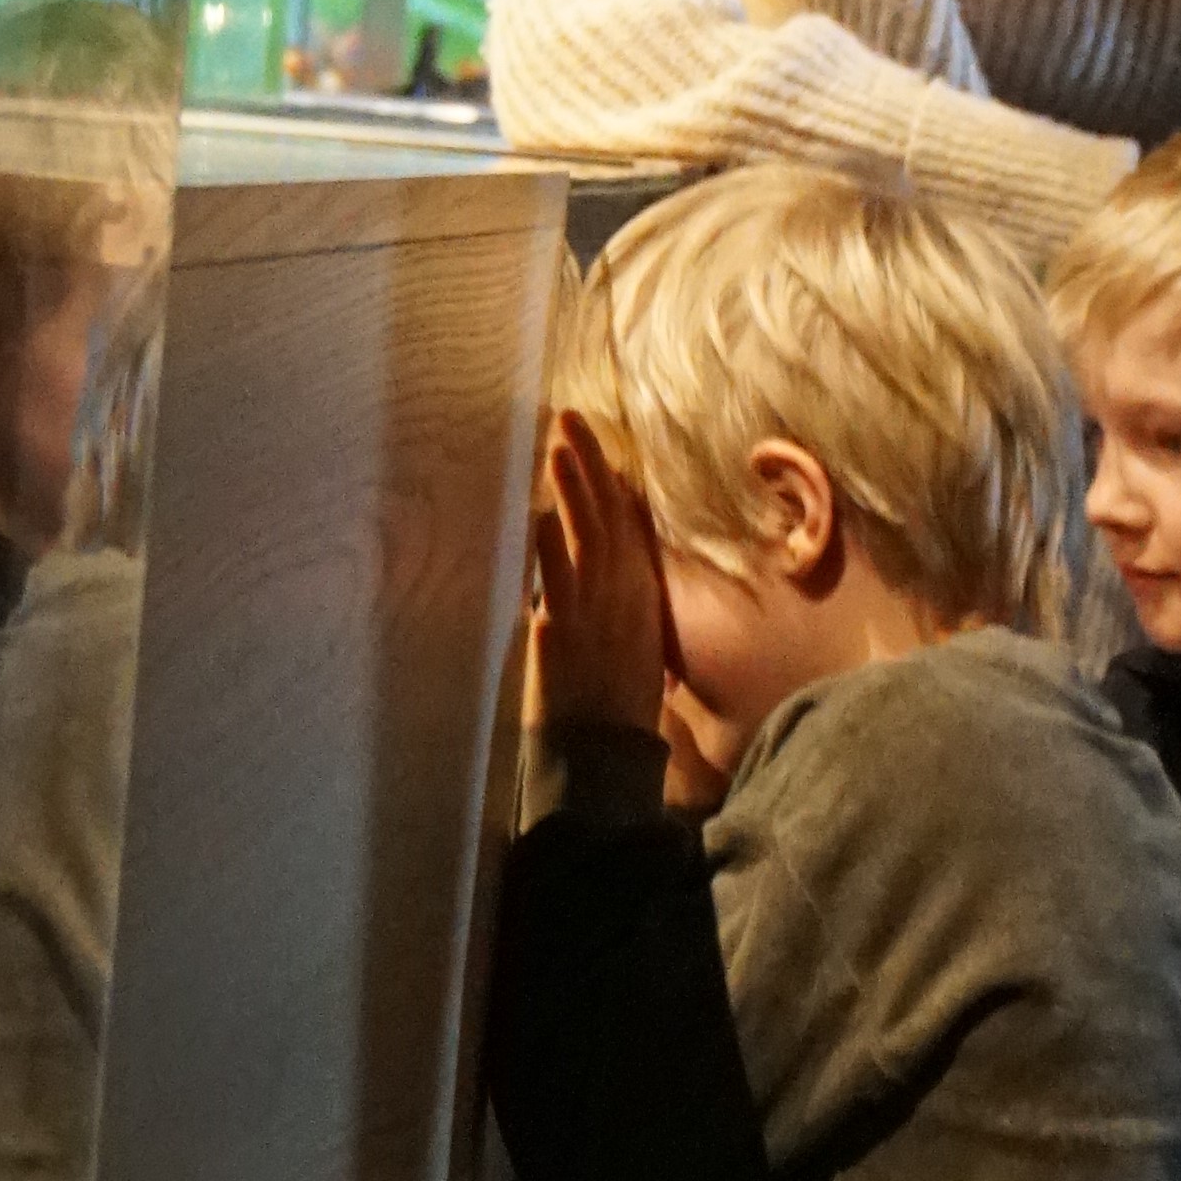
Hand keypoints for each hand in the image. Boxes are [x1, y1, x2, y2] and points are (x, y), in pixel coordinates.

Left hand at [527, 410, 669, 738]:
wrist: (604, 760)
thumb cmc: (618, 711)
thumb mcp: (636, 651)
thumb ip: (621, 609)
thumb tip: (610, 579)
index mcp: (640, 601)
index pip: (627, 528)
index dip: (611, 483)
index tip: (598, 445)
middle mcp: (621, 600)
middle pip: (606, 519)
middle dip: (589, 467)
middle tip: (571, 420)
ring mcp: (591, 616)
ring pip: (583, 539)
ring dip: (570, 491)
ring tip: (559, 447)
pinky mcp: (561, 637)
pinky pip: (555, 583)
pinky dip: (549, 549)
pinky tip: (540, 515)